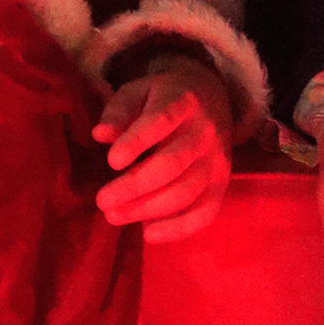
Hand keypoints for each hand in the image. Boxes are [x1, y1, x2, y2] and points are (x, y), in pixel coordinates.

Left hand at [93, 57, 233, 245]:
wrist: (212, 96)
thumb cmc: (164, 97)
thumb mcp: (139, 91)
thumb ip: (120, 111)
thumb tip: (100, 134)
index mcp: (182, 101)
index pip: (161, 121)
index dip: (137, 142)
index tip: (111, 161)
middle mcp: (205, 131)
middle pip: (172, 163)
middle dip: (135, 186)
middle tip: (102, 201)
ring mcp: (217, 159)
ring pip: (186, 191)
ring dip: (148, 209)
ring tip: (114, 216)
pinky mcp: (222, 183)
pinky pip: (205, 212)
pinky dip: (178, 228)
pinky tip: (148, 233)